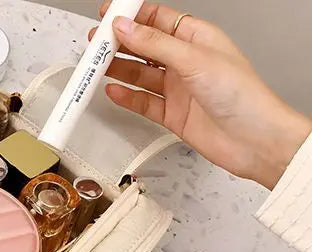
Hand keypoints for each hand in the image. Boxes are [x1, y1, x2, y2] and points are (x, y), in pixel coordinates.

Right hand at [92, 2, 311, 188]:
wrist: (252, 139)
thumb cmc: (241, 95)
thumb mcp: (194, 60)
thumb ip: (155, 44)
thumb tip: (126, 28)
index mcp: (197, 38)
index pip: (158, 20)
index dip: (132, 16)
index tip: (108, 15)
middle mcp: (186, 61)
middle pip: (144, 47)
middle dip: (119, 44)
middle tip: (95, 45)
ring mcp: (178, 88)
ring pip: (140, 75)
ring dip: (119, 70)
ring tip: (96, 68)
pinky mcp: (172, 114)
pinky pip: (142, 102)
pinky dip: (126, 97)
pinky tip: (113, 91)